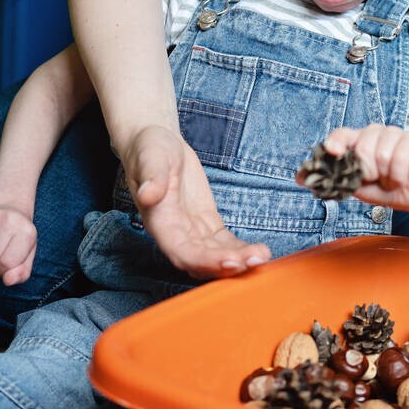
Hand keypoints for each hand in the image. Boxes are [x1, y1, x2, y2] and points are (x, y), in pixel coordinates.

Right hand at [119, 126, 270, 278]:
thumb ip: (151, 178)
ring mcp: (192, 230)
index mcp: (160, 222)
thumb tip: (146, 196)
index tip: (231, 261)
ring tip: (262, 256)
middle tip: (255, 260)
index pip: (182, 252)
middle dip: (228, 265)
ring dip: (238, 260)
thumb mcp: (150, 158)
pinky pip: (224, 242)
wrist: (158, 143)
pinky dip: (239, 248)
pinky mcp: (206, 222)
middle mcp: (175, 233)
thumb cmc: (149, 149)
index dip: (206, 261)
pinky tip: (258, 250)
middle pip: (202, 261)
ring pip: (215, 254)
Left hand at [307, 125, 408, 210]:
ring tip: (390, 178)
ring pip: (381, 155)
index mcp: (358, 142)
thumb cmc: (384, 188)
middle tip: (377, 178)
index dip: (335, 141)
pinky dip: (398, 176)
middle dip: (368, 172)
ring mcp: (393, 134)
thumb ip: (332, 179)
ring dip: (386, 176)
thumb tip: (300, 177)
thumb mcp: (355, 187)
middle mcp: (374, 133)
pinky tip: (401, 177)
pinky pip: (398, 160)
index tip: (331, 151)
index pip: (341, 134)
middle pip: (362, 148)